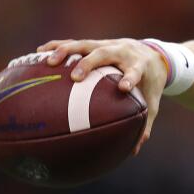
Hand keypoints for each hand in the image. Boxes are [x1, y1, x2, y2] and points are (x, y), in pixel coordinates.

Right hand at [36, 37, 167, 153]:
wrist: (154, 54)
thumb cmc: (151, 83)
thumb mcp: (152, 102)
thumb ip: (144, 124)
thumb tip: (134, 151)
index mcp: (139, 66)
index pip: (135, 71)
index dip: (130, 78)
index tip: (122, 87)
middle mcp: (122, 52)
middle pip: (105, 54)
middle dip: (89, 64)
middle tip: (75, 78)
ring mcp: (108, 45)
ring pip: (86, 44)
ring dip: (66, 51)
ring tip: (49, 62)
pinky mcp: (96, 43)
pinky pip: (74, 43)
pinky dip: (57, 46)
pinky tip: (39, 53)